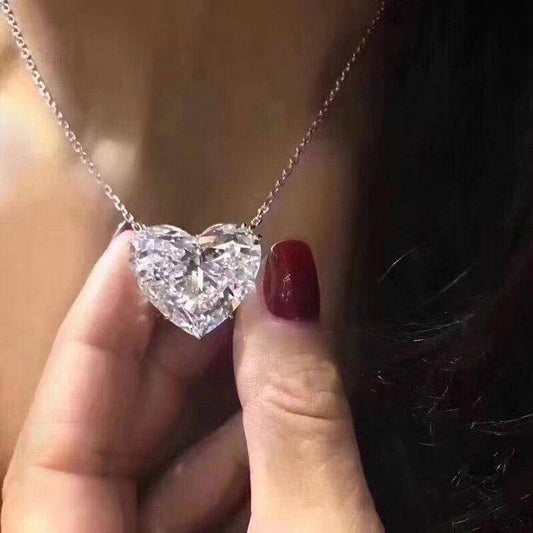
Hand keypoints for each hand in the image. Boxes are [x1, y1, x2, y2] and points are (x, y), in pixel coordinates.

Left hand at [1, 233, 382, 531]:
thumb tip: (288, 282)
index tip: (143, 243)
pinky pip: (186, 506)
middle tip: (226, 278)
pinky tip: (276, 414)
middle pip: (105, 434)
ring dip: (216, 399)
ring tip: (264, 331)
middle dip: (172, 348)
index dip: (101, 322)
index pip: (60, 423)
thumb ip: (297, 416)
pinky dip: (234, 457)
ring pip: (151, 468)